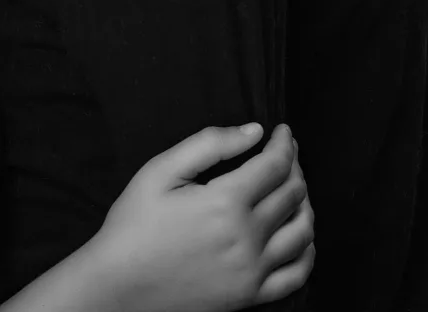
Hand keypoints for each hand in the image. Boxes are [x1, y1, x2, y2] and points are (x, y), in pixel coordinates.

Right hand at [91, 123, 314, 311]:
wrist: (121, 283)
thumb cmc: (135, 222)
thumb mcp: (160, 171)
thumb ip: (209, 145)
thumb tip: (253, 131)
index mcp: (226, 202)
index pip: (274, 166)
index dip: (284, 144)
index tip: (283, 131)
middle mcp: (248, 238)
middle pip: (292, 195)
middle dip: (294, 167)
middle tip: (285, 154)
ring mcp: (254, 271)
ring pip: (303, 232)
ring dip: (304, 203)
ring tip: (293, 187)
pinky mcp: (252, 296)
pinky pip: (298, 274)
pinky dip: (307, 249)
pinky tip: (298, 234)